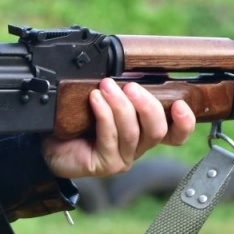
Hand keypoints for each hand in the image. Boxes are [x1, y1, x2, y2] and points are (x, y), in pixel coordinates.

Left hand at [41, 79, 195, 178]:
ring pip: (132, 132)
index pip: (175, 134)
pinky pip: (109, 137)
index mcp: (143, 134)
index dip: (184, 122)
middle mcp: (136, 148)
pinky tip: (95, 100)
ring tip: (106, 86)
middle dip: (146, 105)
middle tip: (130, 86)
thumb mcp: (104, 102)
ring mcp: (121, 159)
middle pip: (157, 131)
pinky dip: (104, 114)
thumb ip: (122, 92)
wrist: (48, 144)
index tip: (180, 104)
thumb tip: (131, 69)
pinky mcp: (104, 164)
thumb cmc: (76, 121)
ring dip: (121, 105)